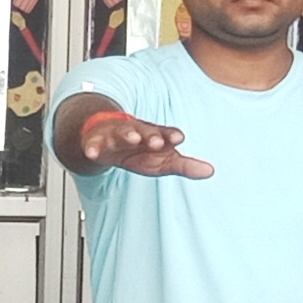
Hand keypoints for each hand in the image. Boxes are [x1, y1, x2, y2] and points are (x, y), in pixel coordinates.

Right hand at [82, 113, 216, 179]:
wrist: (106, 136)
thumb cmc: (139, 149)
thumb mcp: (162, 160)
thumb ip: (184, 165)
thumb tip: (210, 171)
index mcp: (153, 136)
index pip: (164, 134)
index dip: (170, 135)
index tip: (179, 138)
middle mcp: (136, 132)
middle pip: (144, 131)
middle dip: (150, 135)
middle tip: (157, 141)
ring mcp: (115, 135)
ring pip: (121, 134)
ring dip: (127, 135)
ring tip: (131, 138)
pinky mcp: (96, 142)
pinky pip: (93, 144)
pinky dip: (92, 147)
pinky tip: (92, 152)